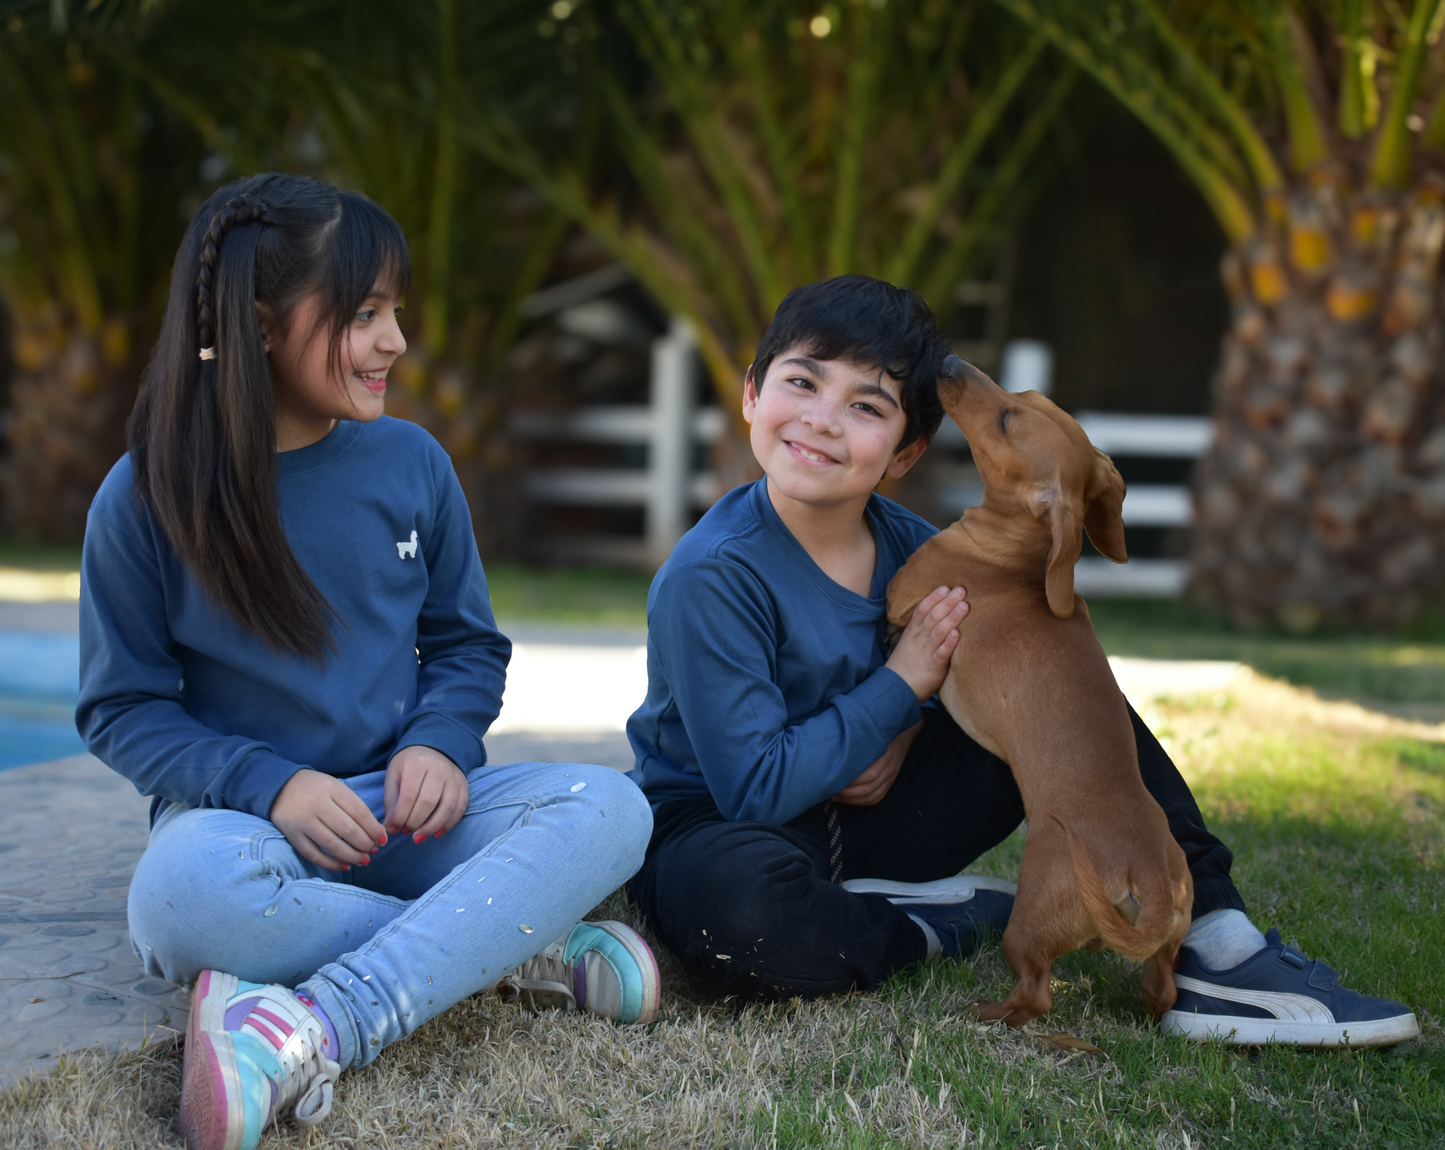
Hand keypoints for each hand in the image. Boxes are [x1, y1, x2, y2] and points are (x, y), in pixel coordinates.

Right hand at [271, 769, 386, 871]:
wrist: (279, 786)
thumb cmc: (315, 788)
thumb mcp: (336, 787)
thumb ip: (353, 805)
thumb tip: (375, 831)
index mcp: (332, 789)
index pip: (359, 811)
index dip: (374, 828)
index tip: (383, 838)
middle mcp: (317, 804)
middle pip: (347, 829)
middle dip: (365, 843)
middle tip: (374, 850)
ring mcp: (303, 821)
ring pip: (331, 844)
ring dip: (351, 855)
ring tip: (364, 860)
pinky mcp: (291, 835)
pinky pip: (313, 854)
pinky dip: (330, 863)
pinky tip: (344, 865)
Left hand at [384, 745, 468, 843]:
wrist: (433, 748)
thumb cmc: (409, 766)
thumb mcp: (394, 776)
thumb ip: (391, 801)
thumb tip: (391, 827)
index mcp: (416, 764)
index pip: (409, 795)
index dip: (400, 816)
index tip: (393, 828)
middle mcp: (438, 769)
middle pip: (428, 801)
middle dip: (415, 822)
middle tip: (406, 832)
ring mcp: (453, 777)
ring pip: (448, 806)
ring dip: (432, 827)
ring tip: (419, 838)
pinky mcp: (464, 785)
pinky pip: (460, 808)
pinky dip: (449, 824)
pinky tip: (436, 833)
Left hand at [833, 721, 921, 805]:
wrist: (904, 734)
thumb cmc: (882, 731)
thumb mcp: (872, 733)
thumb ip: (858, 742)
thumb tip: (834, 750)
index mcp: (885, 755)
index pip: (870, 774)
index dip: (852, 781)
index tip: (834, 779)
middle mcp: (889, 768)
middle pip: (869, 788)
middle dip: (848, 793)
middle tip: (831, 790)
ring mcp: (891, 777)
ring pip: (872, 796)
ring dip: (853, 800)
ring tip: (836, 796)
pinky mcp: (890, 783)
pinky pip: (877, 798)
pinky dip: (862, 802)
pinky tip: (849, 800)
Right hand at [885, 585, 966, 700]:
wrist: (895, 689)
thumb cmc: (905, 666)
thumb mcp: (909, 644)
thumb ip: (921, 631)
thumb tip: (936, 617)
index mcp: (912, 633)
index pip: (922, 611)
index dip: (933, 598)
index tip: (945, 587)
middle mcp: (919, 640)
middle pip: (933, 617)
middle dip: (947, 602)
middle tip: (961, 590)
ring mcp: (926, 653)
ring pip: (939, 631)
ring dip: (952, 618)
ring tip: (964, 606)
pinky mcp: (933, 667)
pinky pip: (941, 653)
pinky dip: (949, 643)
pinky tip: (957, 634)